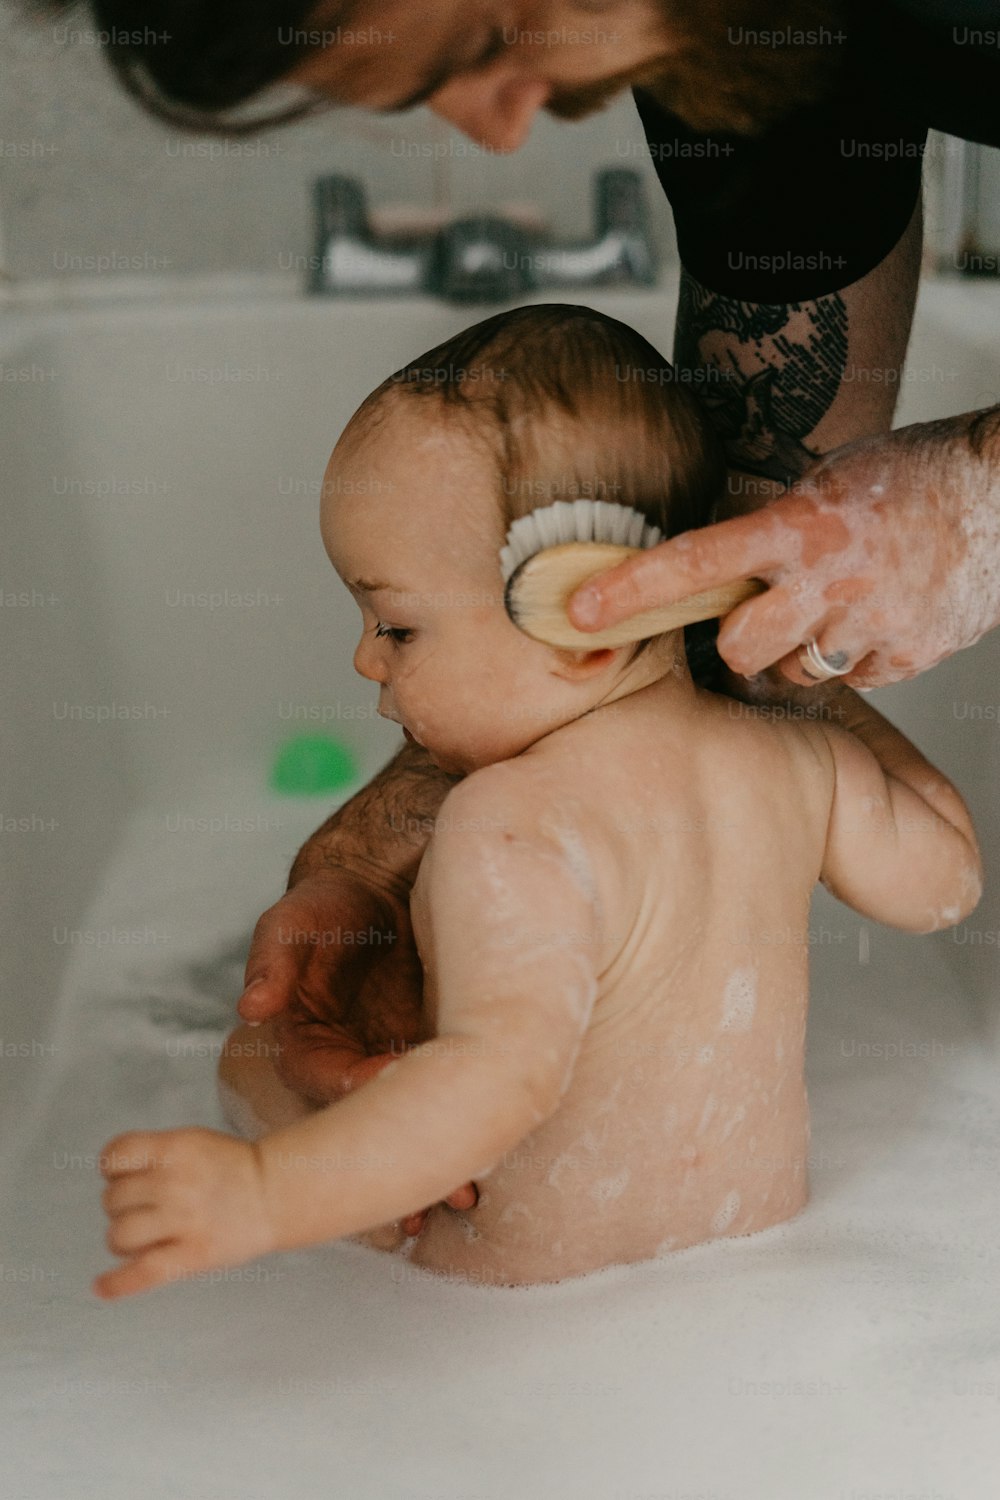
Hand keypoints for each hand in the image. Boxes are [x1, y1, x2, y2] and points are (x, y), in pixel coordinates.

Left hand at [94, 1128, 271, 1299]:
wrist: (275, 1193)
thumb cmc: (233, 1169)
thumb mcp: (193, 1142)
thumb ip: (155, 1155)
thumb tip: (113, 1179)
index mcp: (175, 1149)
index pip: (114, 1156)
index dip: (112, 1169)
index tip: (123, 1177)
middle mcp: (174, 1182)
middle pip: (113, 1199)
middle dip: (121, 1206)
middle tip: (146, 1209)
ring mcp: (183, 1220)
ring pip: (119, 1236)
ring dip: (123, 1239)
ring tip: (142, 1238)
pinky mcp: (192, 1255)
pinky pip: (142, 1272)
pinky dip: (117, 1284)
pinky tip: (101, 1287)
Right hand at [235, 871, 477, 1231]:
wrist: (385, 885)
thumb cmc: (331, 905)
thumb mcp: (297, 919)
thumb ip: (273, 959)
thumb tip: (251, 1006)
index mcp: (306, 1042)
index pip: (327, 1080)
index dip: (359, 1089)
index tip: (397, 1084)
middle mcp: (347, 1066)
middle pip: (369, 1125)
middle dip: (400, 1160)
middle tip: (441, 1189)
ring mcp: (390, 1067)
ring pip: (409, 1124)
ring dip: (435, 1164)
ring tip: (466, 1199)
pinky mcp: (433, 1058)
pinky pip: (445, 1101)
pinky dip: (463, 1129)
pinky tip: (489, 1163)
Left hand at [567, 428, 975, 689]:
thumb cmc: (904, 478)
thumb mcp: (821, 484)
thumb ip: (767, 531)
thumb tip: (708, 571)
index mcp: (798, 525)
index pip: (696, 560)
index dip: (632, 588)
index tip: (578, 610)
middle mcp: (828, 579)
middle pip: (737, 650)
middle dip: (735, 645)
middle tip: (754, 622)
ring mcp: (870, 623)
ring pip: (795, 673)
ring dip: (797, 652)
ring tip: (832, 607)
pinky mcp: (908, 654)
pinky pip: (851, 679)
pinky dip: (851, 658)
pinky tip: (874, 618)